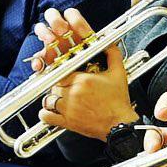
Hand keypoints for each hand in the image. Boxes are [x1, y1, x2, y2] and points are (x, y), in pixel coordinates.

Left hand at [34, 8, 136, 140]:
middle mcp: (73, 93)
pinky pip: (46, 116)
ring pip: (49, 99)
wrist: (120, 124)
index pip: (61, 71)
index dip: (63, 73)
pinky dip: (45, 113)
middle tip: (66, 87)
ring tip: (60, 98)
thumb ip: (113, 54)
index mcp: (83, 80)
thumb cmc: (119, 101)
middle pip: (54, 84)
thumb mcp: (118, 73)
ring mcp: (69, 108)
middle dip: (59, 86)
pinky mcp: (67, 122)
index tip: (66, 76)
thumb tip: (109, 42)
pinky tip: (51, 111)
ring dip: (52, 98)